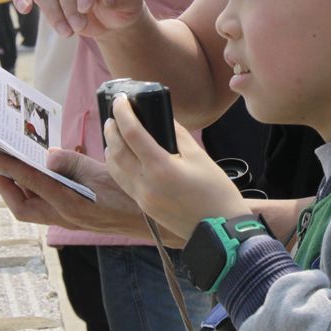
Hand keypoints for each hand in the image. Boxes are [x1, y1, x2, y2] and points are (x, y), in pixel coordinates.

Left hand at [0, 147, 185, 243]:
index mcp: (70, 203)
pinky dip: (35, 192)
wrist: (150, 220)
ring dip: (18, 190)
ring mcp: (68, 220)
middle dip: (4, 186)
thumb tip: (46, 156)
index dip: (8, 168)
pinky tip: (38, 176)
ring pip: (31, 209)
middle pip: (22, 207)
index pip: (31, 182)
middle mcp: (64, 216)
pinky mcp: (74, 219)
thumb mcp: (101, 171)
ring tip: (9, 169)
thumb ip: (71, 163)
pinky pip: (45, 207)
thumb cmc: (129, 193)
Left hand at [105, 95, 249, 240]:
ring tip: (115, 131)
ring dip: (110, 146)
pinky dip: (116, 163)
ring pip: (114, 167)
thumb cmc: (216, 193)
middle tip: (114, 112)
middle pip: (116, 149)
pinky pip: (122, 180)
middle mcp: (145, 183)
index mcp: (160, 168)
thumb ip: (178, 135)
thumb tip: (163, 119)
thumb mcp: (200, 157)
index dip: (123, 113)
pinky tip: (122, 155)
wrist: (220, 232)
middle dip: (111, 128)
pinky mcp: (144, 206)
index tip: (120, 99)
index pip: (132, 133)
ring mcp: (142, 197)